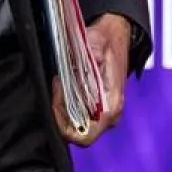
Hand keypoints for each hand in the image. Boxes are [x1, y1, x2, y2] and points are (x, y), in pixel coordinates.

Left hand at [51, 13, 130, 146]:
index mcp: (111, 106)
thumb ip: (79, 66)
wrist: (116, 34)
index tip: (55, 99)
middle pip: (75, 132)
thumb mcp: (92, 46)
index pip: (84, 136)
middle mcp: (109, 115)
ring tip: (59, 83)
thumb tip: (63, 81)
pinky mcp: (97, 107)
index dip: (62, 122)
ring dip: (61, 108)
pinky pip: (76, 116)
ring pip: (74, 125)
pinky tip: (63, 85)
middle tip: (56, 87)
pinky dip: (64, 104)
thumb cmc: (106, 40)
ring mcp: (104, 113)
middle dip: (59, 113)